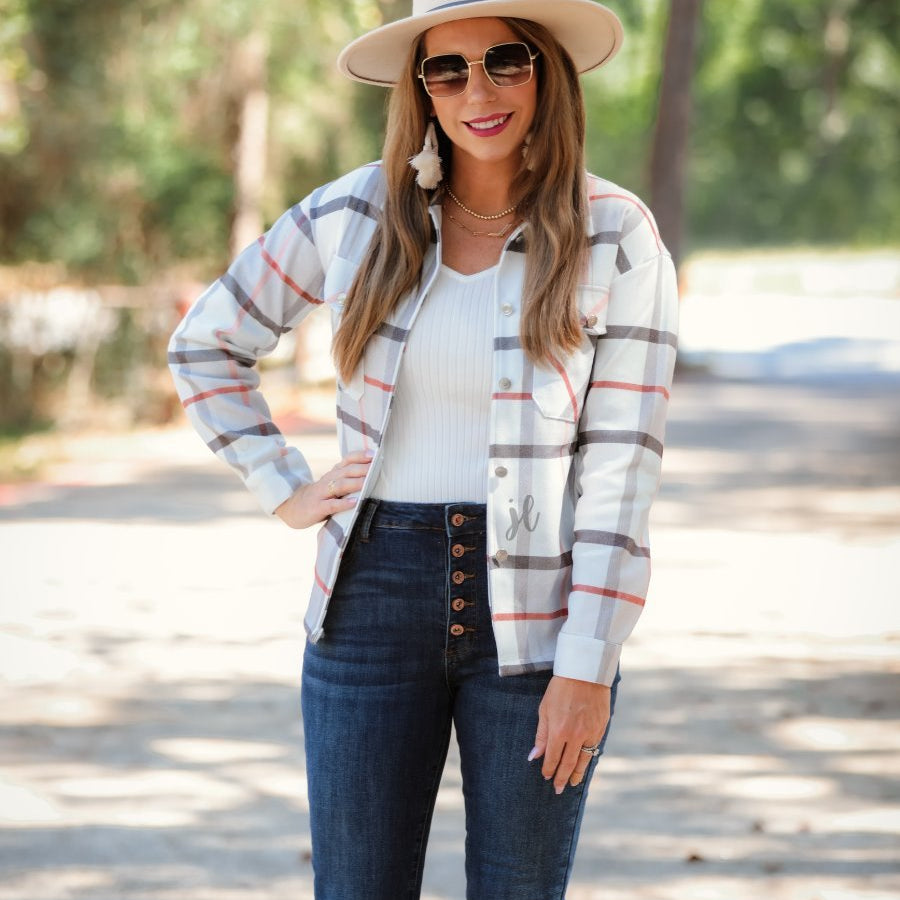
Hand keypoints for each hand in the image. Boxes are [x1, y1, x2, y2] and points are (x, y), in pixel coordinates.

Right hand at [274, 451, 372, 528]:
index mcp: (333, 473)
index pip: (347, 460)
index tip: (375, 454)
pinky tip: (354, 502)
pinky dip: (343, 503)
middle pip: (346, 471)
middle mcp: (328, 480)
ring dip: (355, 483)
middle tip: (377, 467)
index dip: (360, 456)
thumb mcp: (333, 484)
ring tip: (368, 482)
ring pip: (340, 485)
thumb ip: (349, 479)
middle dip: (362, 468)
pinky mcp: (317, 507)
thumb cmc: (321, 496)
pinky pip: (331, 505)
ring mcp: (321, 493)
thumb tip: (374, 473)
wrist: (292, 507)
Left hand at [529, 675, 610, 794]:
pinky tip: (584, 764)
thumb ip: (541, 734)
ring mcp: (591, 732)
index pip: (552, 758)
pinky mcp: (601, 728)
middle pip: (568, 763)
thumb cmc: (560, 688)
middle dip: (562, 778)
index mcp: (559, 731)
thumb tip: (534, 755)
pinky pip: (594, 748)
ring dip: (577, 774)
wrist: (585, 672)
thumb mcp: (545, 709)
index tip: (546, 777)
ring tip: (572, 783)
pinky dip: (589, 758)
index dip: (549, 769)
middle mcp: (576, 735)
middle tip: (558, 790)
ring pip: (584, 760)